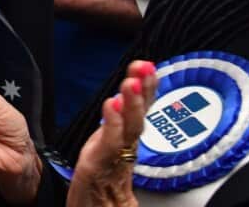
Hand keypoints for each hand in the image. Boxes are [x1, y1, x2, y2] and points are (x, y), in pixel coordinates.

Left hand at [67, 61, 157, 206]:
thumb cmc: (101, 181)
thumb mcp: (108, 144)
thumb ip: (115, 123)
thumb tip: (120, 99)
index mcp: (127, 137)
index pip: (140, 108)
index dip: (147, 87)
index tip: (148, 65)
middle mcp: (126, 146)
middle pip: (140, 115)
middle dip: (144, 89)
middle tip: (145, 67)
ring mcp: (116, 157)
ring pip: (129, 128)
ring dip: (131, 103)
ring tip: (130, 83)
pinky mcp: (100, 166)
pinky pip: (109, 144)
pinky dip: (112, 124)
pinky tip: (111, 106)